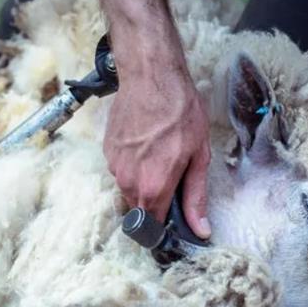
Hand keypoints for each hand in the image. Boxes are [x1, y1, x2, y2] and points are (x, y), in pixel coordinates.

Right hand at [96, 0, 211, 238]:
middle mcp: (128, 182)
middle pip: (139, 210)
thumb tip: (200, 229)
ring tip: (160, 156)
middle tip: (172, 179)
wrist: (151, 76)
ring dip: (143, 182)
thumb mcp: (199, 156)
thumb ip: (196, 197)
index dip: (162, 229)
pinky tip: (146, 145)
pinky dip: (133, 165)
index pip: (152, 227)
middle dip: (155, 203)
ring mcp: (114, 166)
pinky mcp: (107, 151)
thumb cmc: (180, 112)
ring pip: (129, 189)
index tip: (172, 223)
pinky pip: (121, 170)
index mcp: (153, 188)